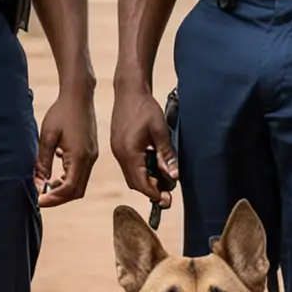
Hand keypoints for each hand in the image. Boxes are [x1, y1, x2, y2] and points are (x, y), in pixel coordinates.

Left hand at [36, 79, 97, 206]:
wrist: (78, 96)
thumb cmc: (61, 113)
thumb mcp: (47, 137)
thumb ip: (42, 163)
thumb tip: (37, 184)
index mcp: (79, 156)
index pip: (68, 188)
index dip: (53, 198)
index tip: (38, 200)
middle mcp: (89, 159)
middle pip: (77, 191)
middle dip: (59, 198)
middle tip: (41, 198)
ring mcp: (92, 156)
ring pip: (80, 184)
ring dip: (64, 190)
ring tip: (46, 187)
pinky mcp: (91, 152)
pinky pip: (82, 174)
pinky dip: (69, 180)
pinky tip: (56, 174)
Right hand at [111, 84, 176, 208]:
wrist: (129, 91)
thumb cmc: (145, 108)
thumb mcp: (160, 131)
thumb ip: (166, 154)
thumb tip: (174, 175)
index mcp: (129, 152)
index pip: (141, 183)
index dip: (154, 193)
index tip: (166, 200)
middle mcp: (120, 154)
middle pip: (135, 182)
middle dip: (151, 190)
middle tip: (167, 193)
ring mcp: (118, 151)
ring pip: (131, 175)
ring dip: (147, 181)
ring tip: (163, 180)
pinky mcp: (119, 146)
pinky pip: (130, 166)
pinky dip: (142, 171)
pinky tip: (154, 165)